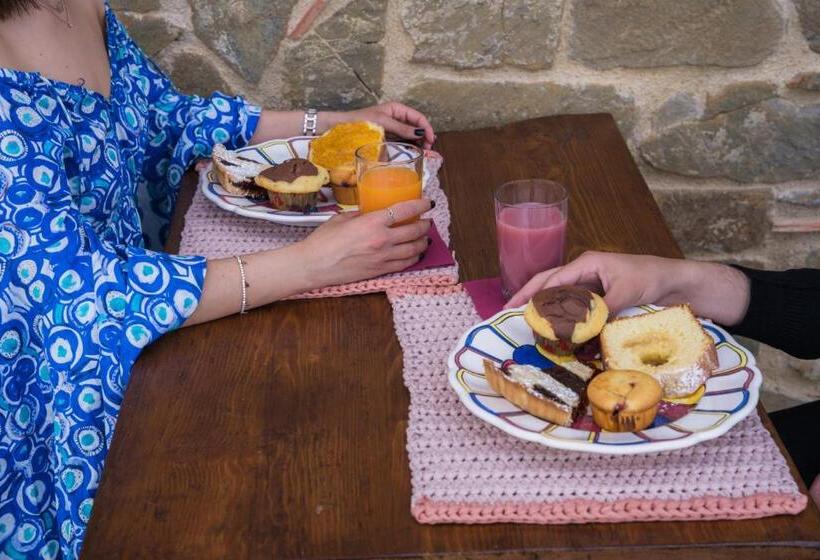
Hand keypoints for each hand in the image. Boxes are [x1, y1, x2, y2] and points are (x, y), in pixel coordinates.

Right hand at [300, 198, 432, 286]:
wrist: (314, 265)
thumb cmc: (323, 241)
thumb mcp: (343, 218)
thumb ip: (363, 215)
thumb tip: (373, 213)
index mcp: (372, 222)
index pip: (405, 210)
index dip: (420, 205)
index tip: (427, 203)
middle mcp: (382, 240)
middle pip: (414, 230)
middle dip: (425, 224)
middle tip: (427, 221)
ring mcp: (383, 257)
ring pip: (414, 249)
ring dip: (423, 242)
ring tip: (424, 237)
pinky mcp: (380, 271)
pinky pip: (405, 264)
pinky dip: (414, 257)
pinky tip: (415, 253)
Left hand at [329, 102, 434, 148]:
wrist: (341, 128)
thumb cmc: (360, 121)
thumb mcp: (383, 122)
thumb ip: (402, 128)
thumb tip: (420, 132)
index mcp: (397, 109)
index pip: (417, 117)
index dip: (426, 127)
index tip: (430, 139)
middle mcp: (396, 118)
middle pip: (416, 126)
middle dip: (424, 136)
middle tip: (429, 149)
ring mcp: (392, 129)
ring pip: (410, 135)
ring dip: (418, 143)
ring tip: (424, 152)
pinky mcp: (387, 138)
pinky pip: (402, 142)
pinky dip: (409, 146)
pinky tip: (414, 152)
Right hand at [505, 251, 750, 325]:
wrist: (675, 281)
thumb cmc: (651, 278)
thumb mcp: (627, 292)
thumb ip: (604, 308)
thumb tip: (583, 329)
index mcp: (587, 263)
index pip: (553, 279)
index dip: (532, 294)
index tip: (516, 308)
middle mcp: (583, 270)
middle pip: (548, 282)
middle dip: (528, 296)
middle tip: (508, 313)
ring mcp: (589, 282)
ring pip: (558, 294)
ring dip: (542, 306)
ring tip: (525, 321)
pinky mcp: (596, 295)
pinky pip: (572, 304)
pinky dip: (560, 314)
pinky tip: (552, 326)